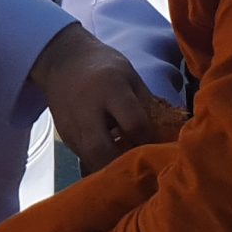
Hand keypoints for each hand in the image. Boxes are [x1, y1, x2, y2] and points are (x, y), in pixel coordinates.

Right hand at [32, 23, 160, 174]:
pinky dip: (100, 164)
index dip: (149, 139)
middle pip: (101, 150)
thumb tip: (168, 136)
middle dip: (123, 165)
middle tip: (141, 168)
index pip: (134, 124)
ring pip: (89, 159)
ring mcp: (71, 125)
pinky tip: (114, 162)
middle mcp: (87, 109)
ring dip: (111, 169)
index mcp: (110, 89)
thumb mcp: (131, 78)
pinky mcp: (64, 137)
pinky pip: (83, 158)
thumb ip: (146, 106)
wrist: (63, 61)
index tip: (160, 146)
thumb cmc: (105, 68)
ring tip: (129, 169)